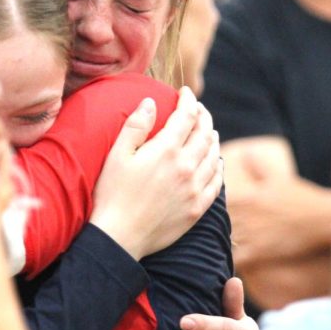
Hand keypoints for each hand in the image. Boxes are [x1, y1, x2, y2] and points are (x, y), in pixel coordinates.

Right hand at [89, 87, 221, 259]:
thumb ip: (135, 126)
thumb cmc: (112, 194)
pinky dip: (218, 167)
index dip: (188, 100)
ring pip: (213, 155)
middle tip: (198, 109)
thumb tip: (151, 101)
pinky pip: (216, 182)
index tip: (185, 92)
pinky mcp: (197, 208)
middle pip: (204, 133)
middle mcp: (186, 166)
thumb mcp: (117, 155)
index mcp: (166, 150)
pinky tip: (215, 162)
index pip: (187, 116)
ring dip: (212, 139)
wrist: (119, 237)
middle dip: (203, 116)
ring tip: (209, 131)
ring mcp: (194, 188)